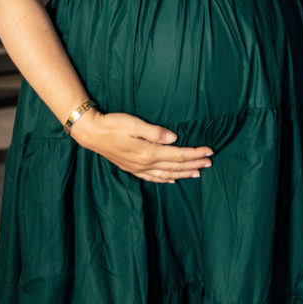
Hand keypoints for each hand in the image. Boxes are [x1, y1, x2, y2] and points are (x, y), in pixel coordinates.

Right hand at [70, 109, 213, 182]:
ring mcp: (138, 168)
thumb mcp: (134, 124)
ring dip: (183, 173)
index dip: (195, 154)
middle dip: (194, 164)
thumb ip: (155, 132)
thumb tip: (174, 138)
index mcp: (148, 152)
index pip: (178, 155)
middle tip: (210, 162)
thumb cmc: (113, 125)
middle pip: (175, 166)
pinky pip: (153, 178)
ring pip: (166, 174)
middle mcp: (145, 164)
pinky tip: (171, 179)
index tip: (209, 151)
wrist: (92, 133)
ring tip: (197, 173)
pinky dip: (165, 179)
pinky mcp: (132, 168)